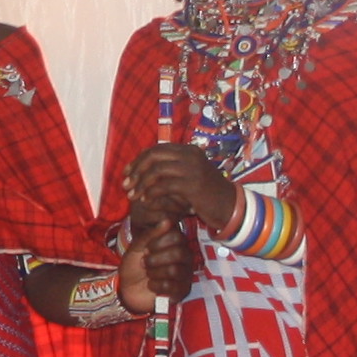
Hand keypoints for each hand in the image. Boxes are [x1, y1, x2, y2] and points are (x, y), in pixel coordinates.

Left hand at [120, 223, 192, 314]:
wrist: (127, 289)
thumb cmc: (134, 266)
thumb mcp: (137, 247)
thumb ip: (151, 234)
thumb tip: (168, 221)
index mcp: (175, 243)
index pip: (177, 237)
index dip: (158, 242)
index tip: (146, 249)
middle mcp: (185, 257)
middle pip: (179, 253)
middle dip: (155, 259)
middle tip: (144, 263)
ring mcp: (185, 274)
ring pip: (175, 270)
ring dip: (154, 272)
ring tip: (148, 274)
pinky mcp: (182, 291)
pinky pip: (172, 286)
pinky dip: (156, 285)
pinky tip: (151, 285)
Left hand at [121, 143, 240, 237]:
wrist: (230, 207)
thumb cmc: (206, 195)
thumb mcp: (189, 177)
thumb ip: (171, 170)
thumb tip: (142, 169)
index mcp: (188, 150)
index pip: (156, 149)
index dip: (138, 160)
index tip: (126, 173)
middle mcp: (190, 155)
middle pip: (153, 155)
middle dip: (136, 169)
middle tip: (126, 184)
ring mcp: (192, 169)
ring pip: (156, 170)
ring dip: (141, 184)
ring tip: (133, 195)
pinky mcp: (193, 185)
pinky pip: (164, 186)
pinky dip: (151, 194)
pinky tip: (146, 202)